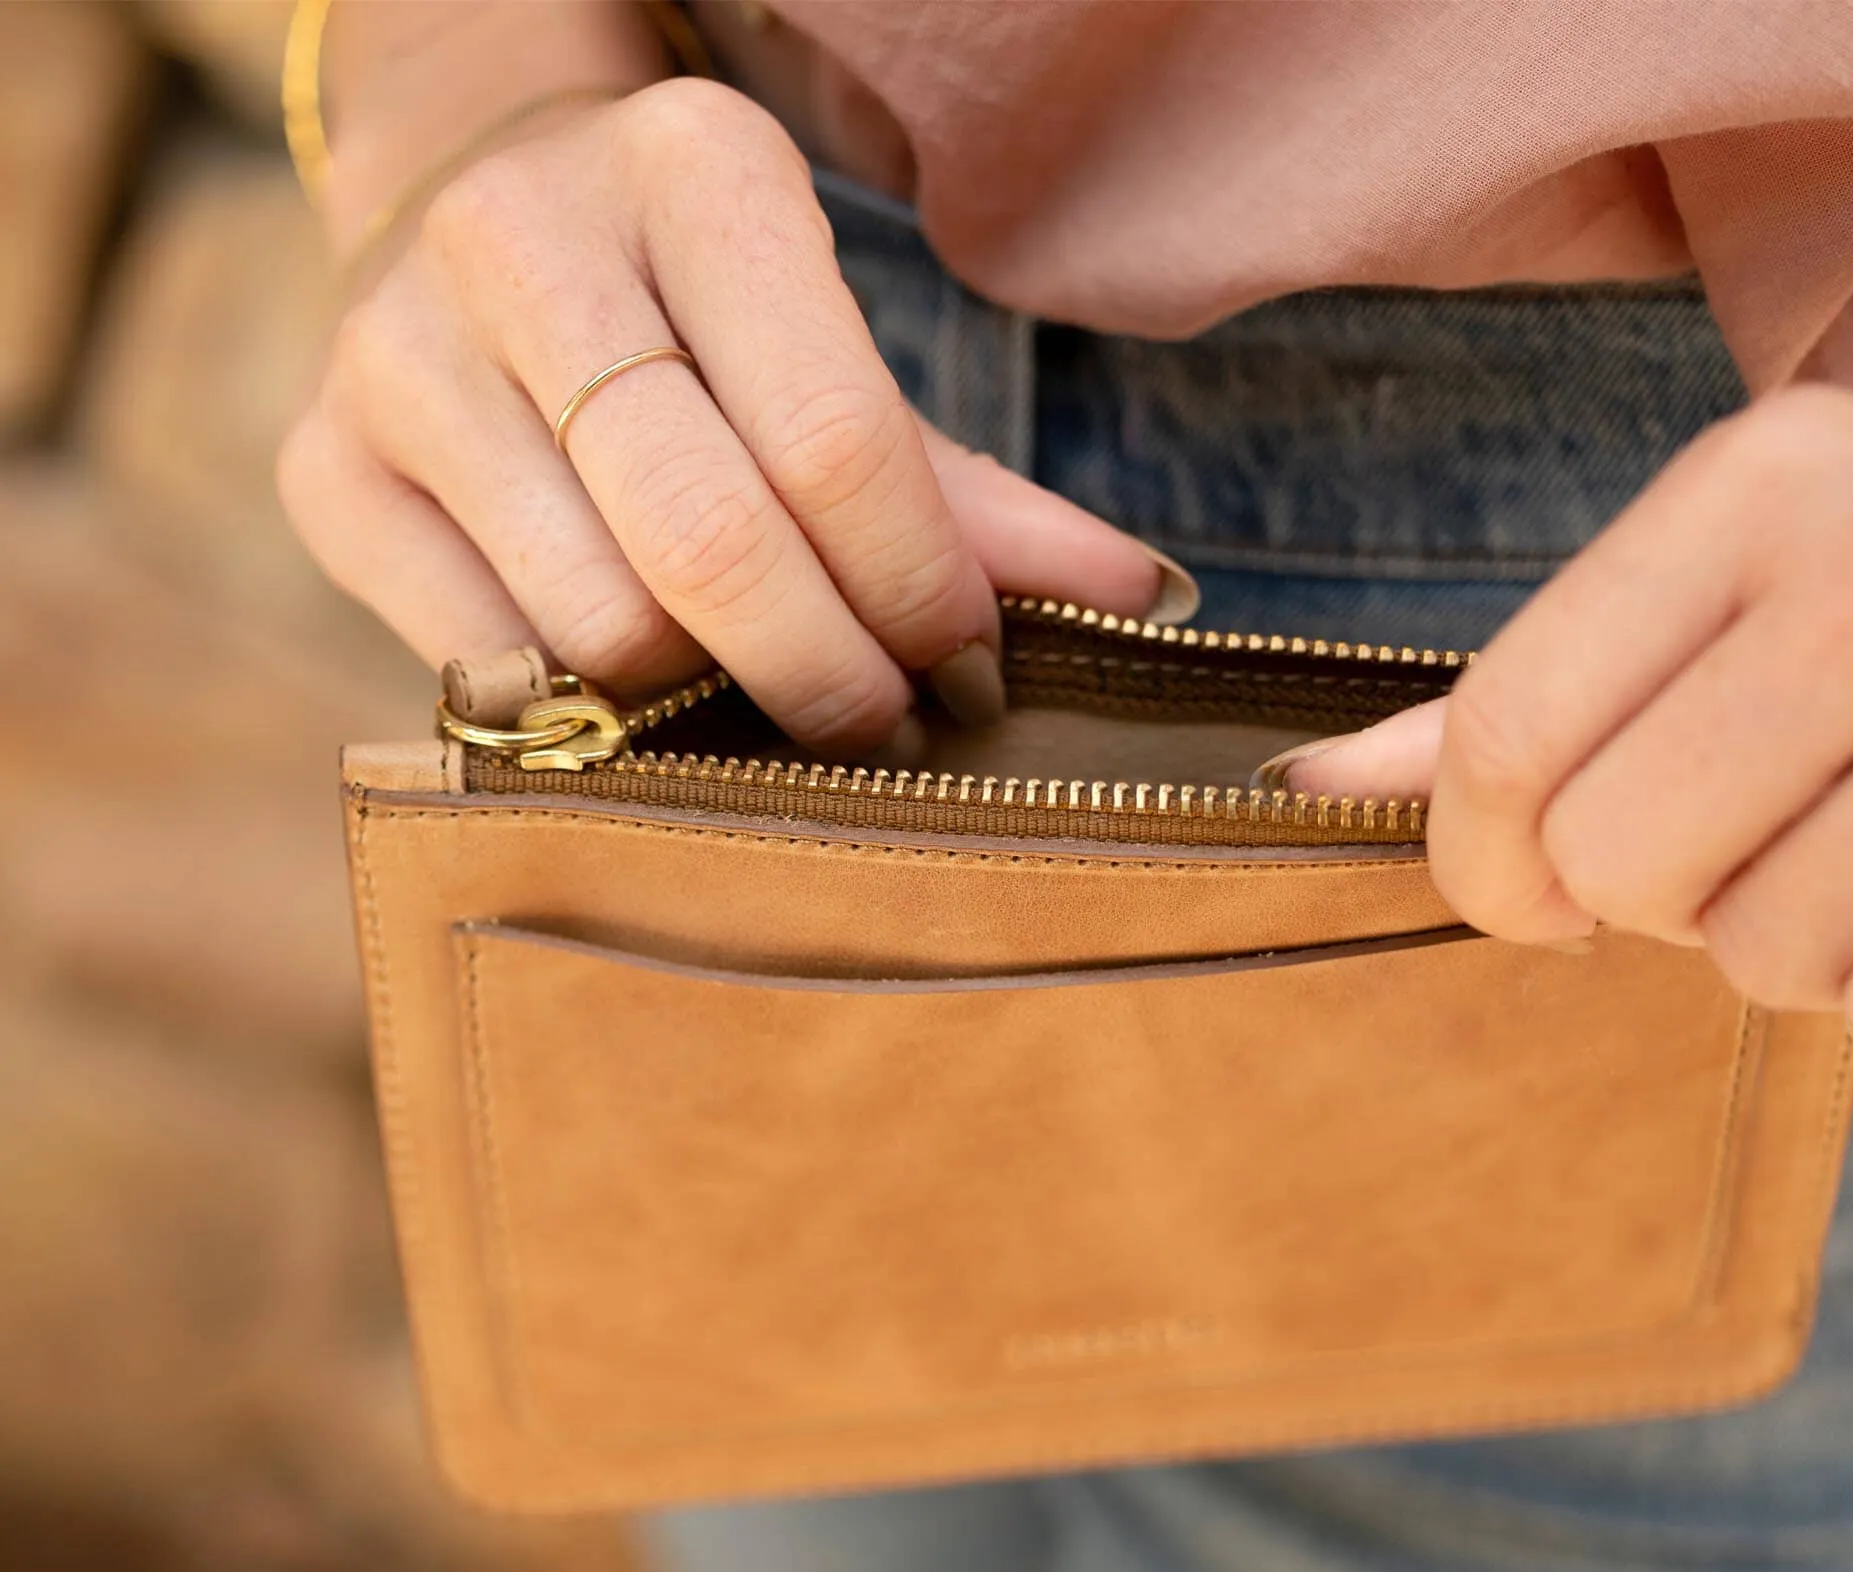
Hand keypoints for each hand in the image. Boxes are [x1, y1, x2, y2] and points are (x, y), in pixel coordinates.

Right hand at [280, 77, 1178, 747]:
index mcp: (691, 173)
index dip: (925, 597)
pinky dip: (591, 716)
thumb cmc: (704, 315)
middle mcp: (521, 242)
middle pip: (713, 548)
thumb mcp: (835, 349)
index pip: (839, 442)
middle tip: (889, 730)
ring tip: (774, 708)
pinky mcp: (323, 473)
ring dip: (715, 712)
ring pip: (598, 626)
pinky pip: (490, 667)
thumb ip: (969, 486)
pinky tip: (652, 697)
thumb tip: (1142, 602)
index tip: (973, 676)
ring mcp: (397, 358)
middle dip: (831, 681)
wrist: (471, 217)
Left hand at [1287, 388, 1852, 1080]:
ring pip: (1752, 958)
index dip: (1477, 855)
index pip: (1501, 732)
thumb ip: (1551, 678)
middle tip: (1770, 830)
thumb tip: (1322, 782)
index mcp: (1771, 481)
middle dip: (1660, 894)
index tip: (1520, 892)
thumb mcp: (1762, 573)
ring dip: (1804, 943)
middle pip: (1607, 861)